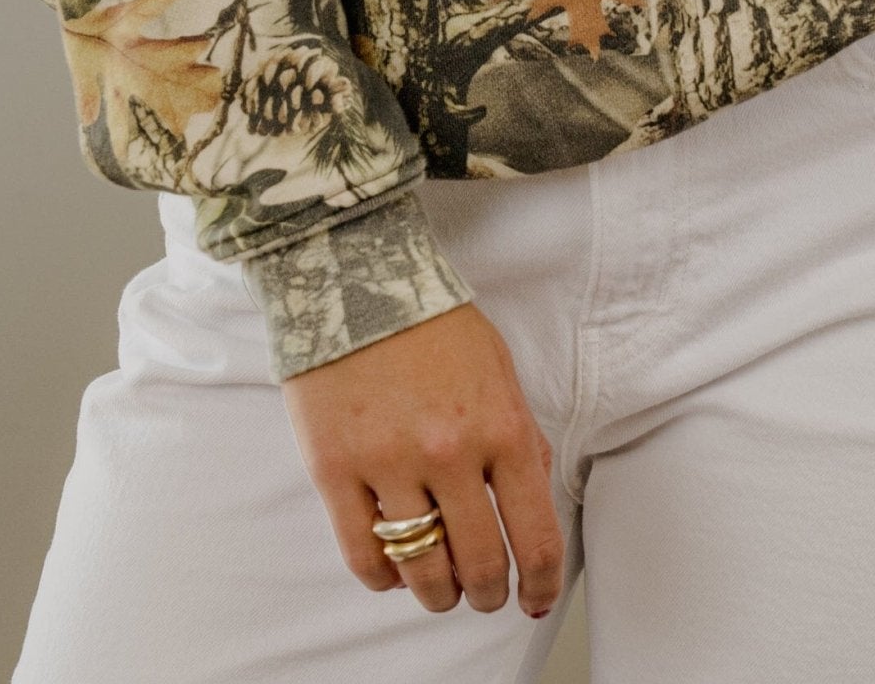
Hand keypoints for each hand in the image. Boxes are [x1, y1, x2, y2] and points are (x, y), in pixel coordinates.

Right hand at [282, 301, 564, 618]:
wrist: (354, 276)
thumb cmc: (432, 322)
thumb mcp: (498, 370)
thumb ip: (518, 437)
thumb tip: (533, 504)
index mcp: (502, 427)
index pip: (535, 536)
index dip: (540, 582)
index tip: (535, 597)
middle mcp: (450, 453)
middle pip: (480, 564)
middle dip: (487, 593)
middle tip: (482, 593)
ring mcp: (389, 464)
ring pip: (423, 571)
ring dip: (438, 592)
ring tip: (439, 586)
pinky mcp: (334, 469)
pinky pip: (365, 556)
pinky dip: (384, 577)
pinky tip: (393, 567)